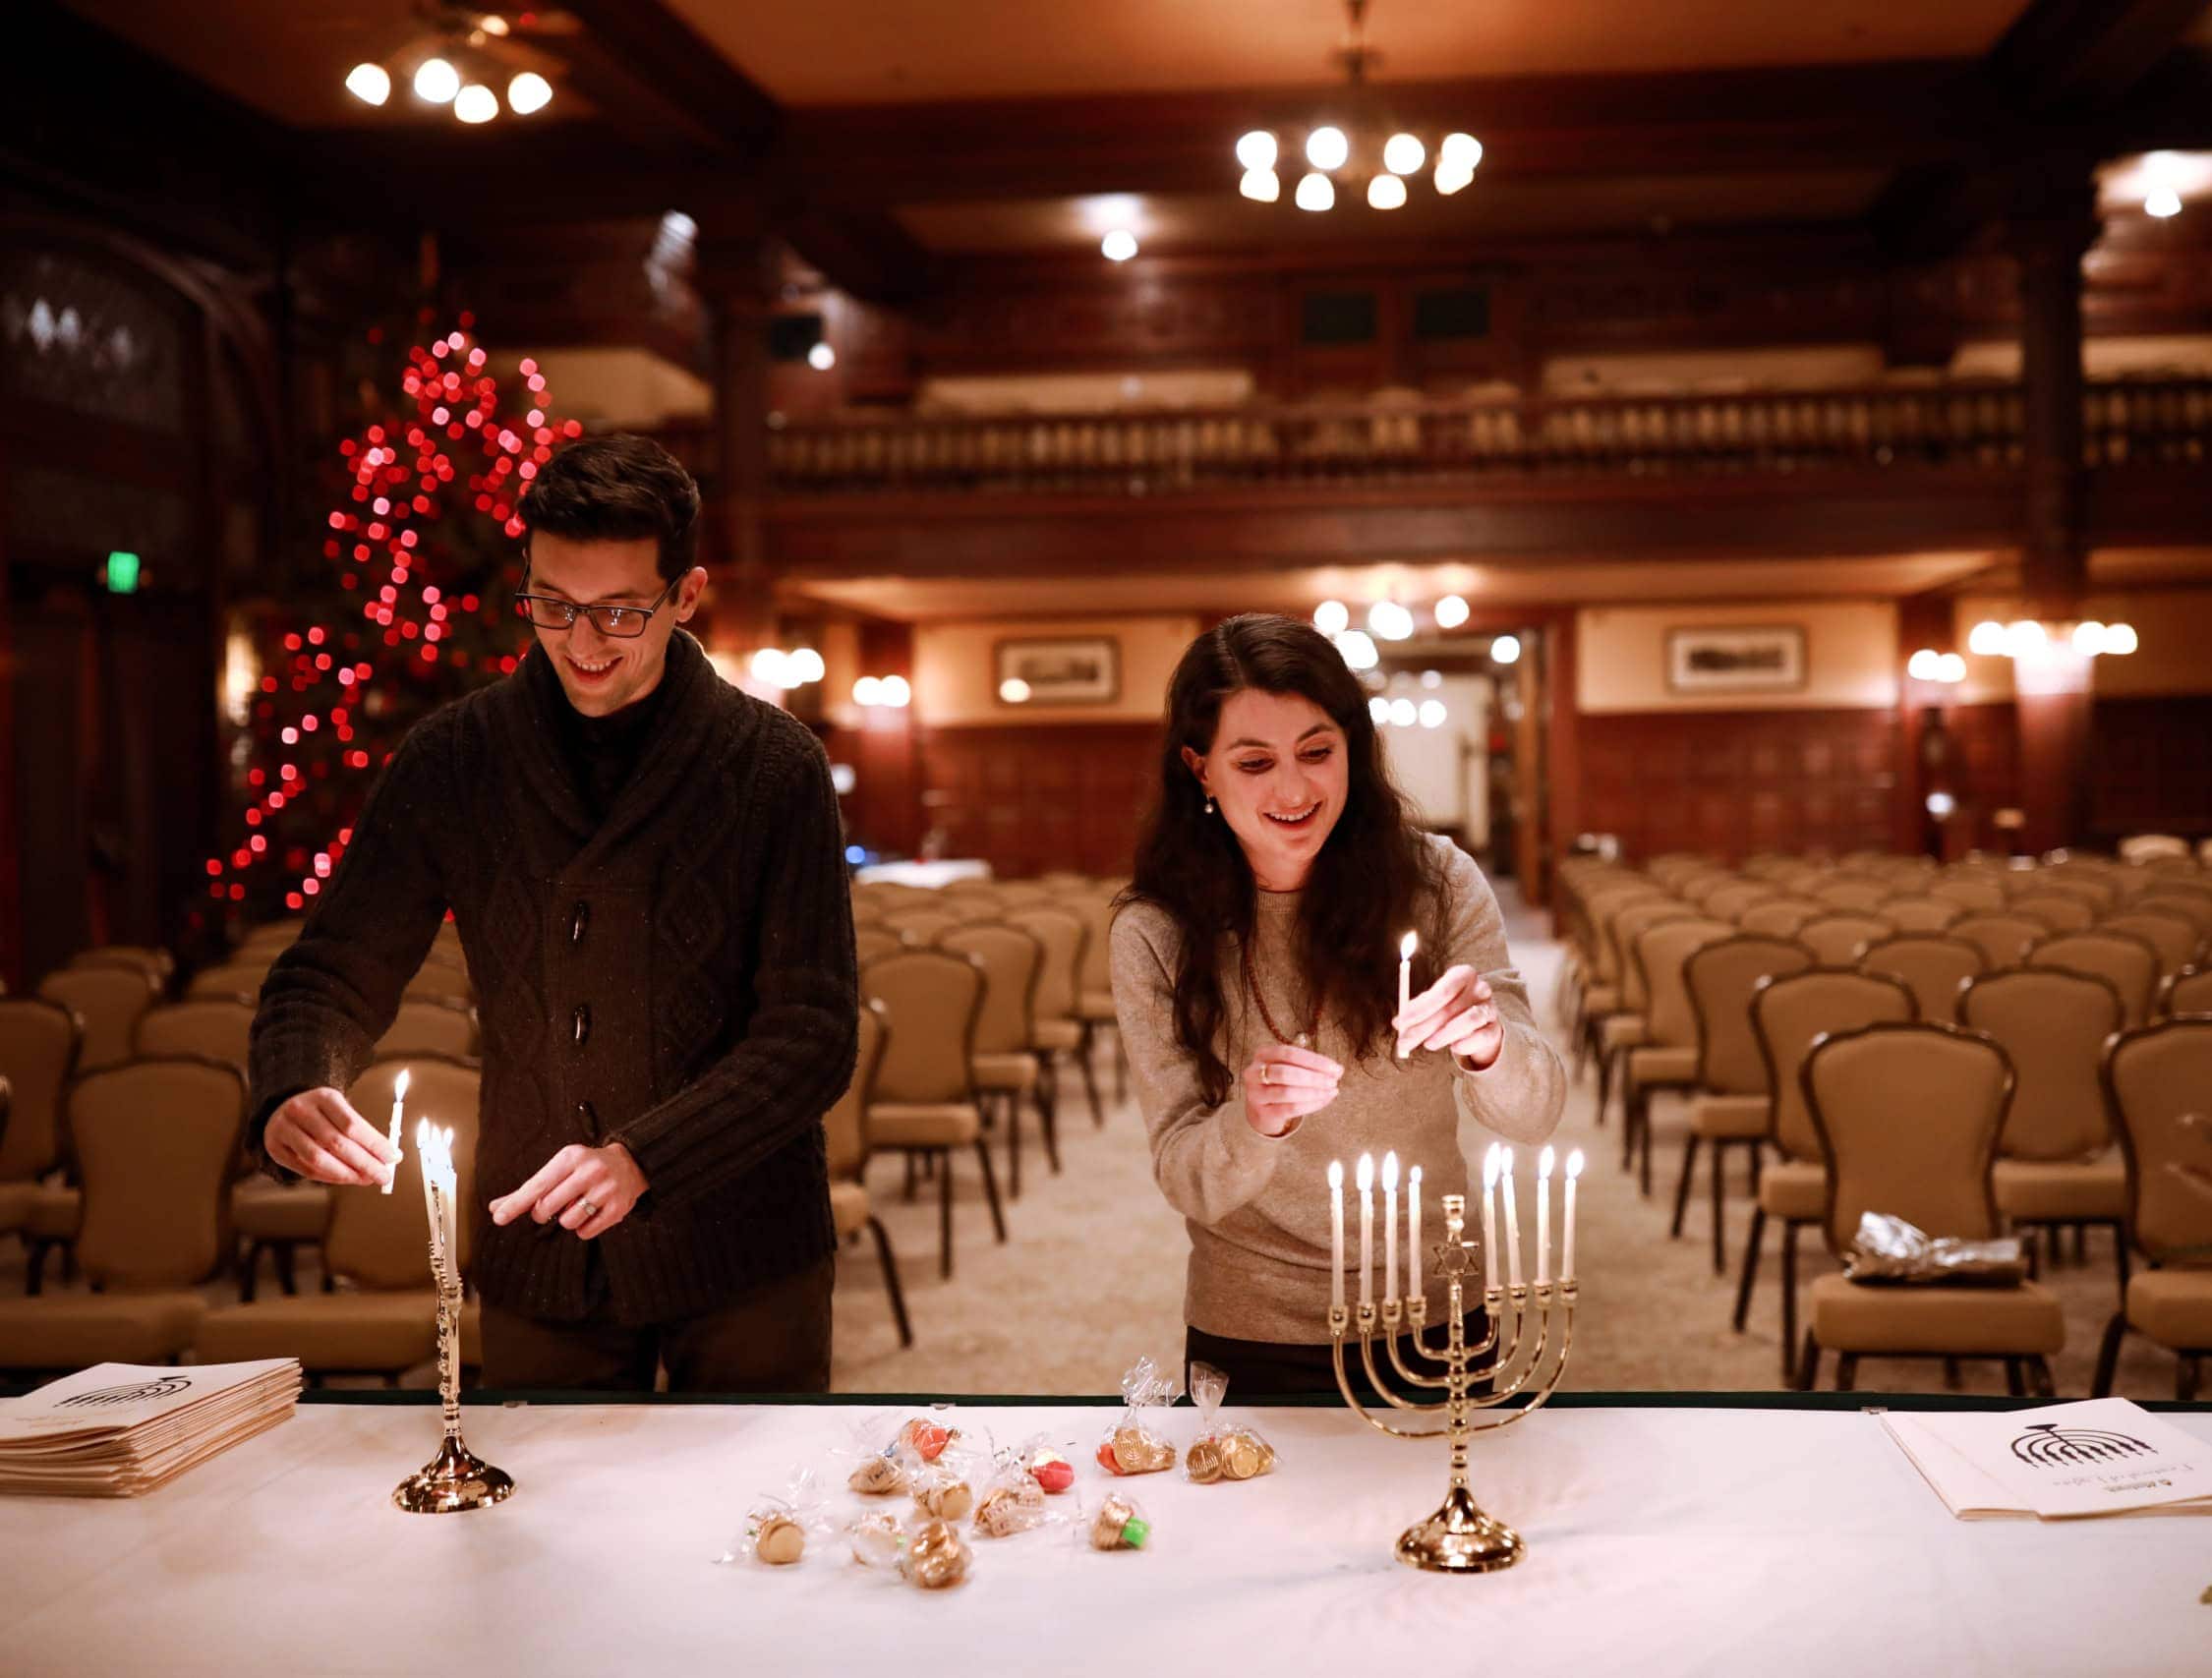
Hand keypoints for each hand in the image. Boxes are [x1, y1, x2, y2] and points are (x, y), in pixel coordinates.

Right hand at [264, 1087, 398, 1187]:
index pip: (352, 1124)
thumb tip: (392, 1156)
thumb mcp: (342, 1111)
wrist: (282, 1109)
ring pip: (319, 1159)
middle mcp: (301, 1110)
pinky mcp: (275, 1147)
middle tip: (383, 1176)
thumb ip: (364, 1133)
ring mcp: (284, 1128)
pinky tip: (347, 1179)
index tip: (393, 1158)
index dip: (374, 1144)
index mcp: (324, 1097)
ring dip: (347, 1174)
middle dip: (365, 1163)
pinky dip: (330, 1177)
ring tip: (366, 1179)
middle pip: (337, 1143)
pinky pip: (306, 1169)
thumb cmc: (322, 1113)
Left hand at [488, 1142, 647, 1239]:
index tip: (499, 1218)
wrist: (631, 1164)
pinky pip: (586, 1232)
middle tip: (554, 1204)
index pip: (537, 1185)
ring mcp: (606, 1190)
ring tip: (578, 1205)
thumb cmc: (585, 1168)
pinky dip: (583, 1228)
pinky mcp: (618, 1209)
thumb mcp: (559, 1168)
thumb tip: (495, 1208)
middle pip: (548, 1207)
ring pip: (567, 1222)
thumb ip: (528, 1190)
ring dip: (567, 1219)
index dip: (516, 1203)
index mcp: (571, 1157)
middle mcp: (589, 1171)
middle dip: (543, 1212)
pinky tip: (592, 1212)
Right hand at [1241, 1043, 1342, 1136]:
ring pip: (1287, 1093)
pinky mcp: (1262, 1112)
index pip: (1290, 1053)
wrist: (1261, 1109)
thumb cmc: (1280, 1083)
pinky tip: (1324, 1101)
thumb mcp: (1290, 1067)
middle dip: (1314, 1077)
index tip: (1335, 1068)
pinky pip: (1290, 1109)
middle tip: (1333, 1081)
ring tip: (1331, 1091)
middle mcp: (1254, 1072)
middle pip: (1286, 1073)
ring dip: (1314, 1092)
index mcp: (1263, 1054)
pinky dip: (1311, 1105)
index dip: (1314, 1060)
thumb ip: (1311, 1065)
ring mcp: (1256, 1094)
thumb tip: (1338, 1069)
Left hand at [1396, 965, 1502, 1068]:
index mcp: (1463, 974)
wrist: (1481, 1021)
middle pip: (1451, 1007)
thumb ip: (1416, 1010)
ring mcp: (1490, 1007)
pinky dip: (1467, 1043)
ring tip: (1428, 1045)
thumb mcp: (1434, 1003)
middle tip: (1405, 1041)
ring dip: (1445, 1034)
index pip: (1442, 990)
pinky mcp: (1495, 1028)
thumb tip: (1397, 1023)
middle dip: (1424, 1027)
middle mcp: (1480, 988)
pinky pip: (1482, 1036)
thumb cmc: (1451, 1007)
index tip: (1402, 1022)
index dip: (1421, 1007)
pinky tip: (1454, 1048)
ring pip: (1469, 1020)